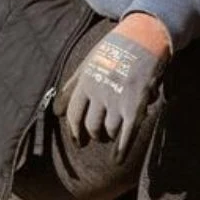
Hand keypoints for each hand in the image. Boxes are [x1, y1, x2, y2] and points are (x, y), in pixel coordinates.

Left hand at [55, 13, 170, 162]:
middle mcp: (99, 93)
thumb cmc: (115, 49)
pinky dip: (121, 150)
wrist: (144, 39)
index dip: (74, 130)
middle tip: (98, 138)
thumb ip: (72, 86)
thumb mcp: (88, 63)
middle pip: (91, 126)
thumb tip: (56, 110)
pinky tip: (117, 160)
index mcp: (85, 82)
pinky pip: (126, 134)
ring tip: (113, 136)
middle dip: (94, 135)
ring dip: (110, 137)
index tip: (78, 140)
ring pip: (109, 131)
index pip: (74, 114)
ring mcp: (117, 101)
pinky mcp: (135, 106)